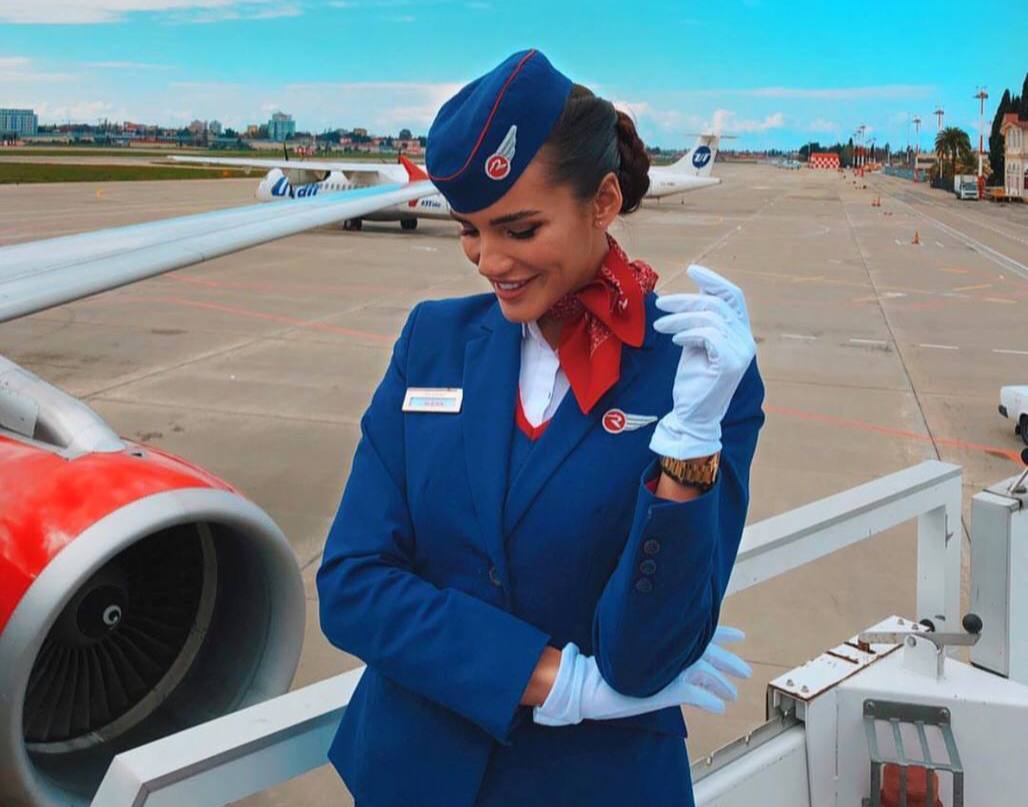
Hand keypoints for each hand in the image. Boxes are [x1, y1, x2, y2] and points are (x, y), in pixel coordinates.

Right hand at [533, 626, 750, 726]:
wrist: (591, 683)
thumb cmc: (610, 668)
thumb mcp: (639, 656)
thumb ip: (659, 652)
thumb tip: (676, 658)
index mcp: (665, 639)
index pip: (701, 631)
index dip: (722, 632)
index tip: (740, 635)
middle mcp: (671, 649)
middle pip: (710, 652)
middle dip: (730, 662)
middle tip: (746, 672)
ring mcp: (670, 668)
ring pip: (708, 674)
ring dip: (722, 685)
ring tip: (731, 695)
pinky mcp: (668, 688)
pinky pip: (697, 694)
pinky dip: (710, 701)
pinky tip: (718, 707)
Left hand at [649, 265, 755, 460]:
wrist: (693, 415)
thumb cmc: (693, 381)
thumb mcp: (695, 344)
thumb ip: (699, 323)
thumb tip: (691, 296)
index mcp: (740, 333)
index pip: (733, 296)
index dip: (714, 281)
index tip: (692, 270)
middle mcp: (746, 341)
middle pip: (717, 304)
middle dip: (685, 300)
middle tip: (660, 304)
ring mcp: (741, 353)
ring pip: (709, 318)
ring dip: (679, 319)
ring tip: (660, 326)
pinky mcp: (730, 363)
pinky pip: (708, 335)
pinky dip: (688, 333)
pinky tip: (675, 341)